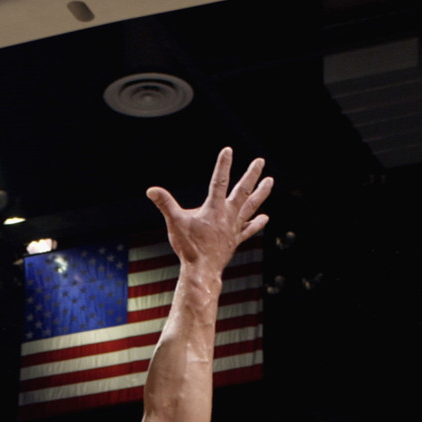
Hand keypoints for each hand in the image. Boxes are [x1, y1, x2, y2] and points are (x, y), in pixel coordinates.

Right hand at [147, 147, 271, 274]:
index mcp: (214, 208)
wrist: (202, 271)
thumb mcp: (175, 223)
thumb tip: (151, 190)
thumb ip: (165, 204)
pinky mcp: (235, 240)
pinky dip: (256, 223)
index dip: (223, 165)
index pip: (219, 181)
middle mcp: (227, 215)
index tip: (228, 150)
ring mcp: (233, 228)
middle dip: (251, 175)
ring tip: (270, 181)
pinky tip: (265, 218)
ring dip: (261, 193)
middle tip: (260, 161)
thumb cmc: (189, 247)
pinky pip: (248, 229)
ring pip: (251, 206)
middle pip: (242, 190)